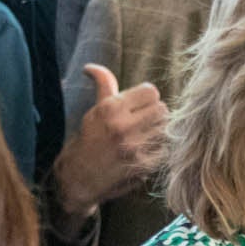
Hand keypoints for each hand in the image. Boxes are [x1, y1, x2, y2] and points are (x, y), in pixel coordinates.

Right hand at [54, 64, 167, 218]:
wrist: (78, 178)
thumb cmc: (89, 140)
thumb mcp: (94, 110)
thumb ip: (103, 85)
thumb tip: (90, 67)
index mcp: (110, 108)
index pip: (151, 91)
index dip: (147, 97)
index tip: (140, 105)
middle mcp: (122, 126)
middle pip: (162, 109)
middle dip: (155, 114)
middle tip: (144, 121)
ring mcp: (134, 148)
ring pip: (165, 129)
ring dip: (158, 131)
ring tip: (145, 136)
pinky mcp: (142, 166)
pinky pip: (164, 149)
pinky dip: (157, 150)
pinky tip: (144, 151)